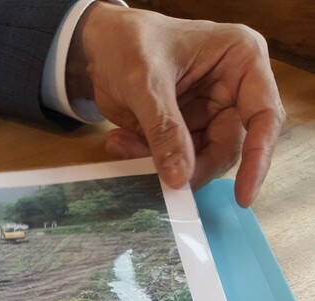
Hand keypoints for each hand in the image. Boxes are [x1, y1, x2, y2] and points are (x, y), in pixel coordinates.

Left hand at [68, 5, 284, 205]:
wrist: (99, 46)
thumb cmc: (129, 42)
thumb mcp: (145, 80)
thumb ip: (164, 128)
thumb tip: (180, 177)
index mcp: (241, 62)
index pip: (263, 116)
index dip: (259, 157)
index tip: (245, 195)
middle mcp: (231, 91)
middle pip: (227, 149)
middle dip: (192, 168)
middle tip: (157, 173)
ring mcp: (207, 115)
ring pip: (198, 162)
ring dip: (161, 164)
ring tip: (124, 143)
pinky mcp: (183, 133)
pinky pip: (173, 163)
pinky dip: (146, 161)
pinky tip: (121, 141)